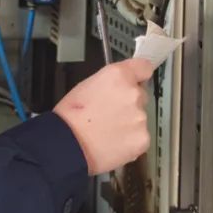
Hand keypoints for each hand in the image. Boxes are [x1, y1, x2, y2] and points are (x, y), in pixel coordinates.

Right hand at [52, 58, 153, 174]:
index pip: (144, 67)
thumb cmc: (70, 117)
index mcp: (119, 76)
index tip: (138, 80)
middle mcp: (133, 93)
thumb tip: (119, 86)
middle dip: (129, 103)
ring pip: (140, 118)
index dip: (139, 75)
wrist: (68, 145)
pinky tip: (113, 143)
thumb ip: (110, 82)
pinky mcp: (142, 138)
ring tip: (107, 131)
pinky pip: (140, 137)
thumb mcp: (87, 85)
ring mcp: (140, 117)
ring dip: (129, 123)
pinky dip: (130, 141)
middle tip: (110, 113)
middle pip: (141, 95)